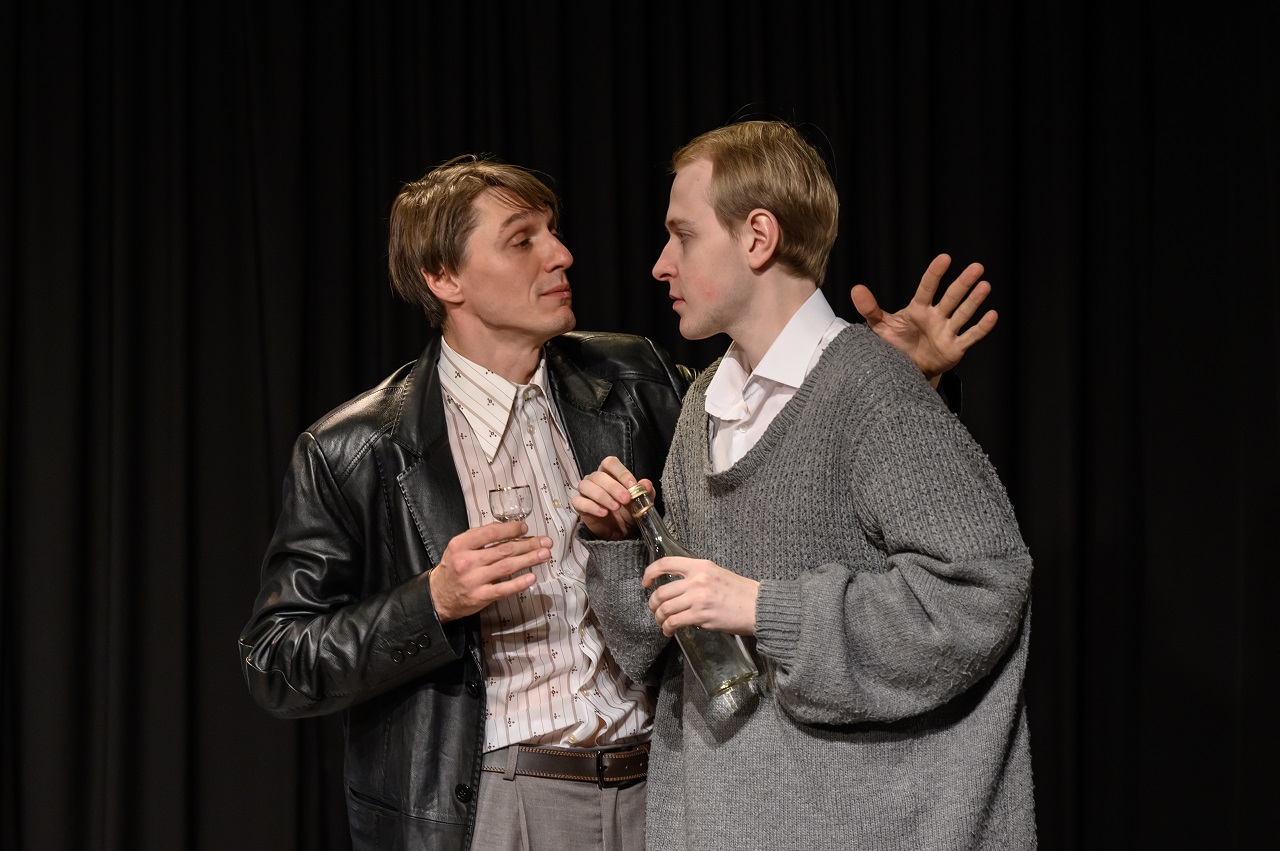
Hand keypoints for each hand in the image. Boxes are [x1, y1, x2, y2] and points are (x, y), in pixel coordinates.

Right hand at [428, 522, 550, 622]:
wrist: (438, 595)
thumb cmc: (453, 568)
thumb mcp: (459, 547)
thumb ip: (480, 537)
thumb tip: (507, 529)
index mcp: (461, 544)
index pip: (490, 533)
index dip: (510, 529)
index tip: (525, 528)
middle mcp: (467, 561)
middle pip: (503, 550)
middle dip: (528, 544)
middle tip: (545, 541)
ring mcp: (474, 580)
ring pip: (507, 567)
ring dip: (528, 559)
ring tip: (544, 554)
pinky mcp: (480, 597)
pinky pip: (503, 589)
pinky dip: (519, 583)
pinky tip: (532, 578)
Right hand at [571, 456, 653, 540]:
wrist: (622, 531)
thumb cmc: (630, 510)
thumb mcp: (641, 501)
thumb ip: (644, 491)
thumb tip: (646, 484)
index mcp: (610, 473)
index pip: (610, 463)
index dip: (621, 473)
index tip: (632, 486)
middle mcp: (595, 479)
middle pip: (599, 476)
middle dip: (613, 487)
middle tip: (626, 499)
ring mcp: (586, 492)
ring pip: (586, 486)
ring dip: (602, 496)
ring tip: (615, 507)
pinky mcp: (580, 505)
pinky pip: (579, 501)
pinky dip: (591, 506)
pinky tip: (603, 513)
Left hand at [643, 557, 758, 635]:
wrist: (758, 606)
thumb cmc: (740, 592)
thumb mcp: (717, 574)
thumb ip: (697, 578)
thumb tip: (679, 590)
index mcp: (700, 566)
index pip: (666, 563)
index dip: (650, 572)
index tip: (646, 582)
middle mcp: (697, 580)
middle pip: (661, 591)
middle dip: (653, 604)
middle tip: (655, 611)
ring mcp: (698, 598)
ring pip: (665, 608)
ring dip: (659, 618)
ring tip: (663, 624)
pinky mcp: (701, 616)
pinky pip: (674, 622)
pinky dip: (667, 628)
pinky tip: (669, 631)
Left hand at [851, 253, 997, 384]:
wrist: (904, 369)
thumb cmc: (894, 344)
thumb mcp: (879, 326)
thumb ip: (870, 308)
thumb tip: (856, 289)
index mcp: (918, 309)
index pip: (927, 288)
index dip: (935, 274)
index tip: (944, 258)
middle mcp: (936, 316)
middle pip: (951, 297)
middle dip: (963, 283)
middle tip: (977, 268)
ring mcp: (947, 331)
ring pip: (963, 313)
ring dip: (974, 301)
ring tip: (985, 286)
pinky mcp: (955, 348)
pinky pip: (970, 336)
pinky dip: (981, 328)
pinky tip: (992, 315)